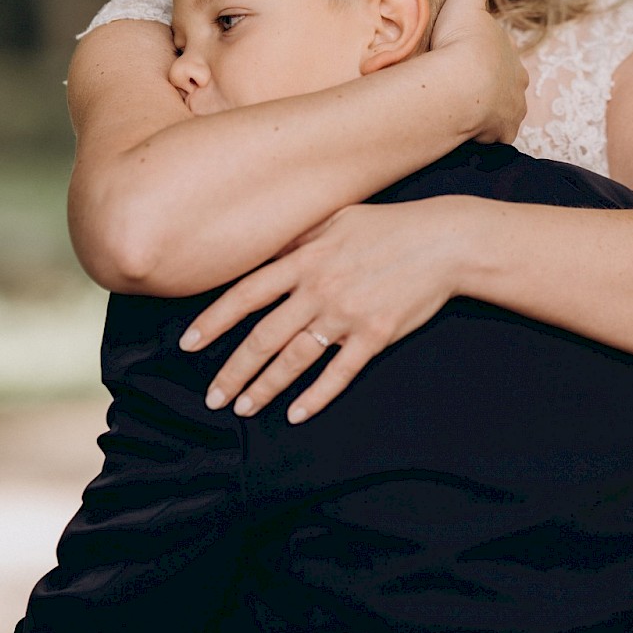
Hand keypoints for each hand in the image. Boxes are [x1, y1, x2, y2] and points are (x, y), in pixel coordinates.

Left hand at [180, 195, 480, 422]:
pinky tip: (297, 414)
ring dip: (265, 388)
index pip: (246, 294)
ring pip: (295, 359)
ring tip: (243, 408)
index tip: (188, 344)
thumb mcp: (336, 218)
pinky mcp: (375, 336)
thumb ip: (298, 238)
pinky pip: (339, 373)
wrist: (444, 242)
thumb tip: (263, 250)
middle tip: (212, 397)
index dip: (214, 321)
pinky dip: (316, 396)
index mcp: (306, 258)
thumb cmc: (388, 226)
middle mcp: (320, 288)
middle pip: (264, 336)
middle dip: (233, 370)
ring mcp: (347, 314)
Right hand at [431, 0, 526, 143]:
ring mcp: (511, 111)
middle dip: (491, 87)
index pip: (502, 57)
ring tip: (462, 111)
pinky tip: (465, 131)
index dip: (485, 58)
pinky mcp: (500, 134)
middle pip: (506, 86)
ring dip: (487, 112)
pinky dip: (482, 134)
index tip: (467, 59)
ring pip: (502, 112)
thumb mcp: (467, 1)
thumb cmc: (461, 42)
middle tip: (464, 87)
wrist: (458, 86)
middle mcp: (517, 85)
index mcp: (511, 56)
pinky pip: (494, 136)